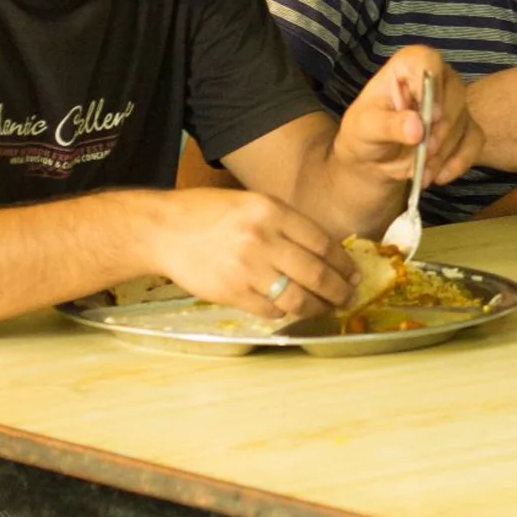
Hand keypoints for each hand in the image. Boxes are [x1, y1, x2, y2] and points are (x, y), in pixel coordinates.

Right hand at [144, 188, 354, 320]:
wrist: (163, 230)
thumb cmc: (209, 214)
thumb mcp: (252, 203)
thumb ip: (287, 223)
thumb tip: (326, 250)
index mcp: (272, 211)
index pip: (323, 242)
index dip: (344, 263)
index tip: (353, 273)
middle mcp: (262, 239)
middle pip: (317, 273)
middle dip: (339, 290)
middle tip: (348, 297)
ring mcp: (247, 268)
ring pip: (298, 298)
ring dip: (319, 307)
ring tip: (327, 308)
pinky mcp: (232, 292)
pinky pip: (271, 309)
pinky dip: (286, 313)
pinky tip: (291, 310)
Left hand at [338, 47, 483, 182]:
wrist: (376, 159)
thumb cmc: (366, 132)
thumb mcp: (364, 128)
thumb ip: (387, 125)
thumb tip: (416, 128)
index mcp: (409, 65)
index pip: (427, 62)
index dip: (431, 86)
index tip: (428, 116)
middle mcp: (438, 78)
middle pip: (454, 93)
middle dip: (441, 128)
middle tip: (425, 152)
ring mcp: (455, 103)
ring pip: (463, 122)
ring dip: (444, 152)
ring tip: (421, 172)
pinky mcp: (466, 128)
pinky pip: (474, 142)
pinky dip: (458, 162)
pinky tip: (438, 176)